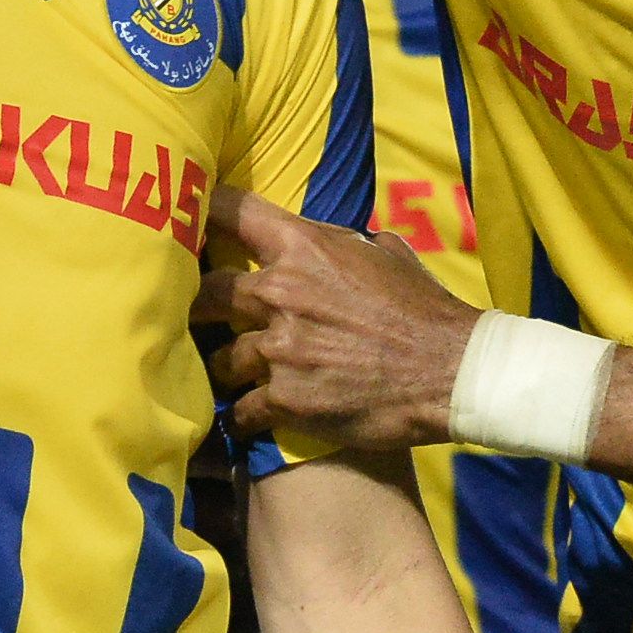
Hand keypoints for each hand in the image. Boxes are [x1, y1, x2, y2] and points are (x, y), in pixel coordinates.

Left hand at [198, 188, 478, 450]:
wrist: (449, 371)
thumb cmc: (424, 309)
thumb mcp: (386, 253)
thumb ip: (346, 242)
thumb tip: (340, 238)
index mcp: (303, 248)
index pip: (231, 212)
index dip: (200, 211)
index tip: (183, 220)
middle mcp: (280, 293)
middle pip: (205, 293)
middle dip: (197, 307)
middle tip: (195, 317)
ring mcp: (279, 349)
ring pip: (219, 358)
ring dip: (225, 368)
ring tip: (228, 377)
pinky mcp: (284, 400)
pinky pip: (240, 410)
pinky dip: (243, 417)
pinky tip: (246, 420)